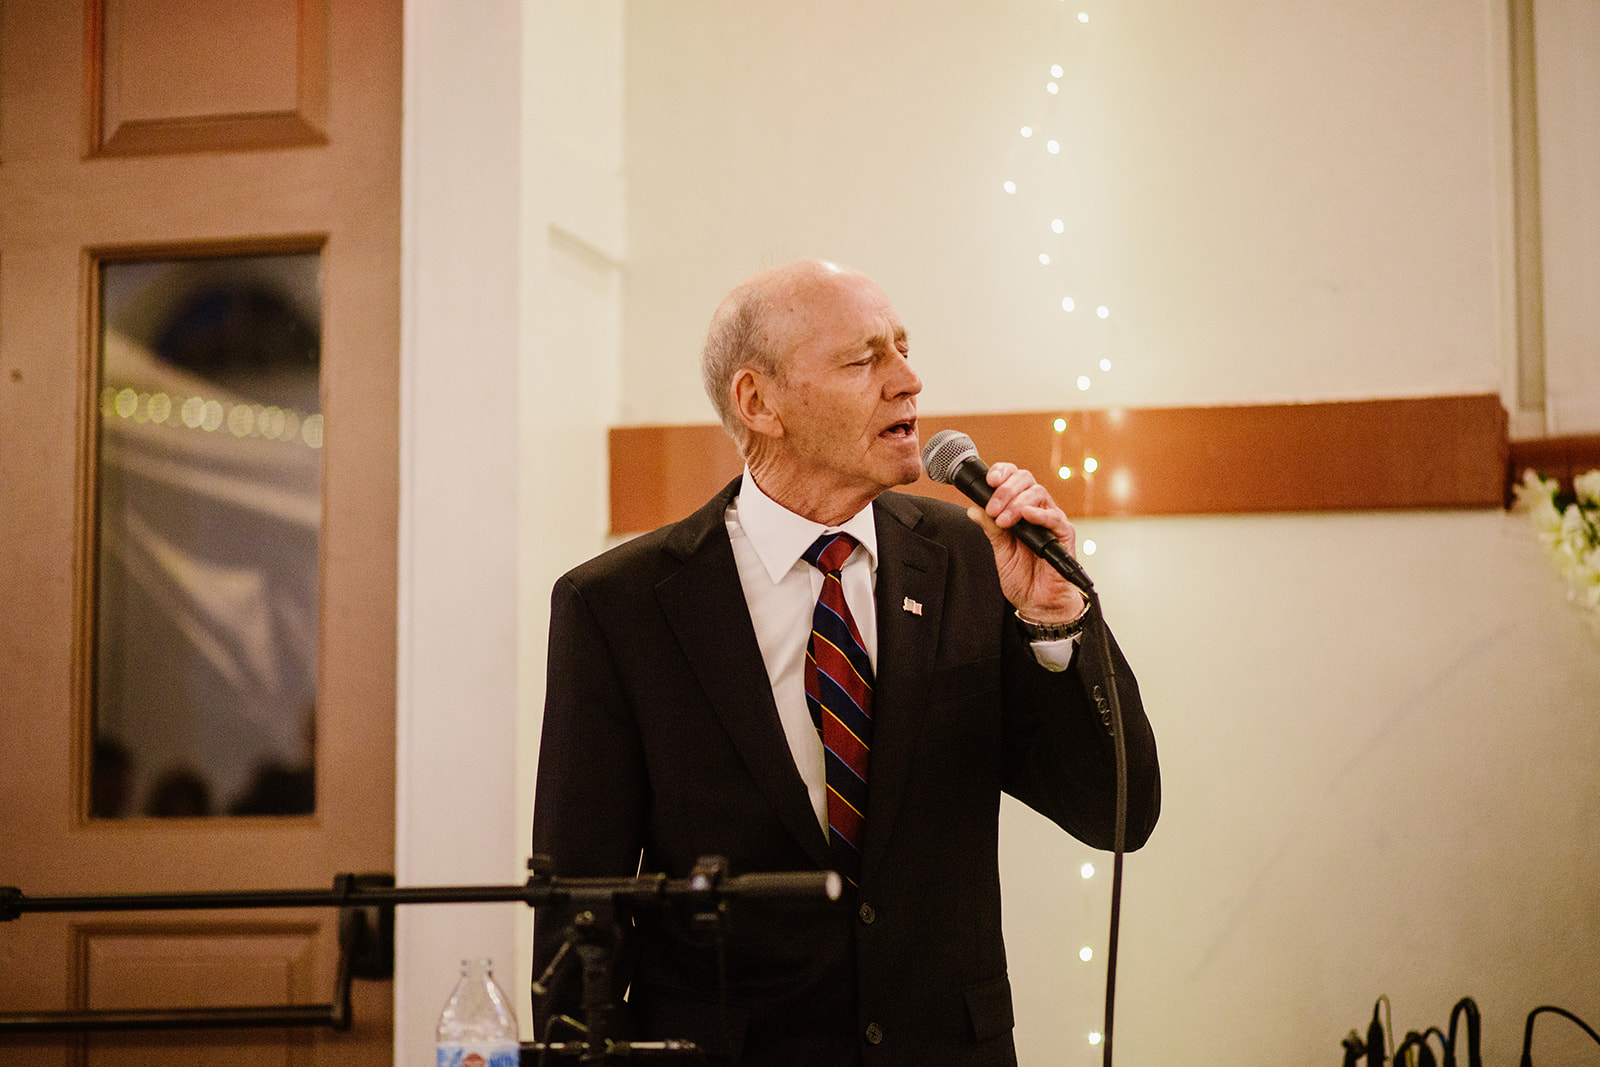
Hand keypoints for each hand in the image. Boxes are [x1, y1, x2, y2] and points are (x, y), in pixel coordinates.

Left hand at [964, 462, 1086, 623]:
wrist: (1037, 602)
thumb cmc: (1022, 577)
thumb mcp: (999, 550)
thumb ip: (990, 528)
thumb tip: (974, 509)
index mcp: (1021, 509)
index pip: (1015, 478)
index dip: (1002, 472)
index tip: (988, 480)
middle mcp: (1037, 511)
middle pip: (1026, 481)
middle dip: (1005, 490)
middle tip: (992, 509)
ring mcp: (1051, 522)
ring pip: (1038, 494)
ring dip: (1016, 503)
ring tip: (1003, 520)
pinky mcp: (1064, 536)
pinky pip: (1055, 518)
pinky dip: (1040, 514)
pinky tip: (1026, 516)